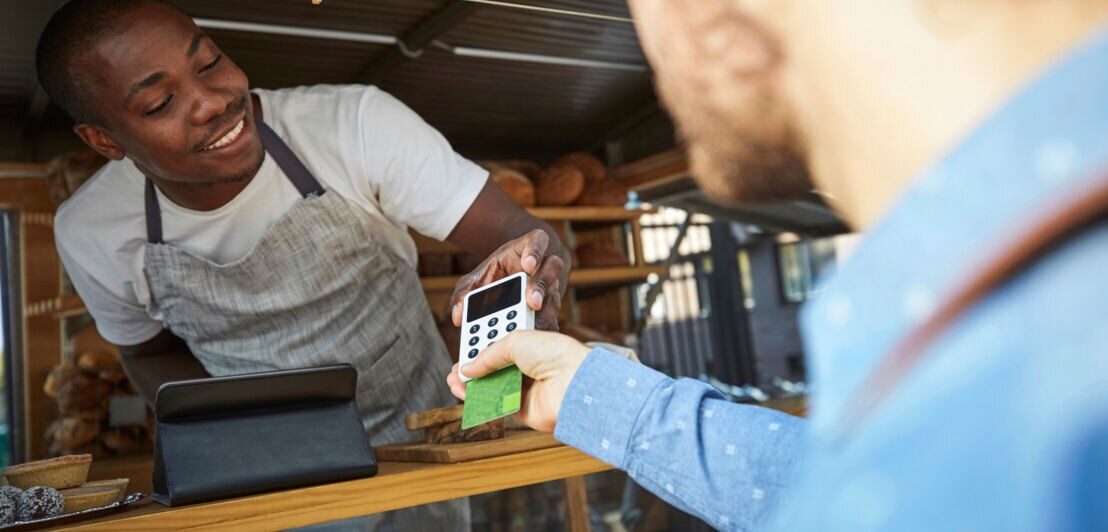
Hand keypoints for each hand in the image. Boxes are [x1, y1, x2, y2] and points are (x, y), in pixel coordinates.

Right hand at [447, 330, 589, 431]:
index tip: (466, 348)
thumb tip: (468, 367)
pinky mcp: (523, 410)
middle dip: (474, 368)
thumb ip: (488, 354)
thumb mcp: (515, 340)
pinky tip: (464, 392)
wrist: (573, 381)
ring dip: (472, 385)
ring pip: (493, 388)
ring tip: (453, 380)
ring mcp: (527, 390)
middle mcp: (531, 369)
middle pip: (496, 370)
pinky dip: (479, 400)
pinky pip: (496, 405)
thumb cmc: (555, 354)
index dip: (483, 348)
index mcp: (533, 347)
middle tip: (457, 368)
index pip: (503, 347)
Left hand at [450, 229, 566, 330]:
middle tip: (531, 302)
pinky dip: (543, 329)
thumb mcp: (476, 279)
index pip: (538, 240)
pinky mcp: (550, 308)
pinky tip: (533, 340)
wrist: (507, 283)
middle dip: (541, 286)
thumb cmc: (493, 276)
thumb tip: (458, 316)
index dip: (535, 251)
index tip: (527, 265)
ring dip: (545, 312)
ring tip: (531, 326)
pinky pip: (553, 318)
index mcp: (526, 249)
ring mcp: (550, 287)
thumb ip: (464, 294)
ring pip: (554, 295)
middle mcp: (543, 266)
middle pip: (551, 269)